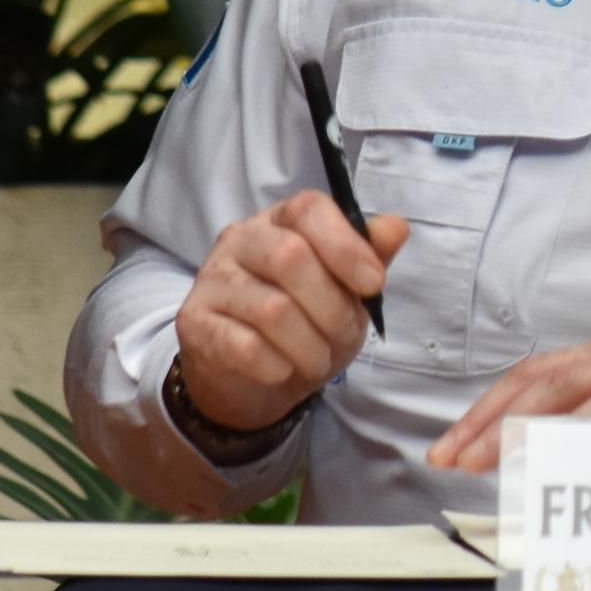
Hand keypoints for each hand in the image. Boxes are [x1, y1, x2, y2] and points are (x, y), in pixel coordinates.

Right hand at [175, 192, 413, 431]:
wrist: (253, 381)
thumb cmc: (305, 326)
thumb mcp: (347, 293)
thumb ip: (370, 258)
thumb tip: (396, 226)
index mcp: (281, 222)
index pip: (309, 209)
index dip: (346, 246)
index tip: (373, 284)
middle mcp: (240, 240)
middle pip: (291, 257)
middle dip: (332, 307)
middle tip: (342, 336)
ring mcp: (212, 280)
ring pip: (274, 309)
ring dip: (310, 346)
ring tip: (316, 360)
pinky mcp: (194, 323)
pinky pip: (247, 347)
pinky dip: (278, 366)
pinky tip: (282, 370)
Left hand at [426, 318, 590, 473]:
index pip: (547, 372)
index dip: (503, 403)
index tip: (473, 433)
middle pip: (531, 379)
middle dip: (482, 418)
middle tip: (448, 453)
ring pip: (547, 394)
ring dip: (501, 430)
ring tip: (469, 461)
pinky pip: (589, 417)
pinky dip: (553, 437)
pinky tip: (528, 461)